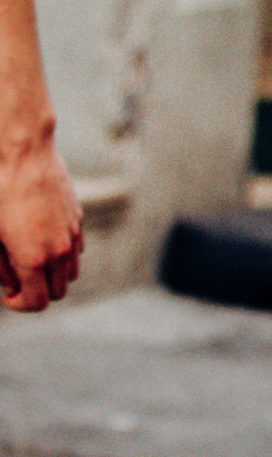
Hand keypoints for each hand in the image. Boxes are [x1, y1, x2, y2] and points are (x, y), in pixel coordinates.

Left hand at [0, 133, 82, 310]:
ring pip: (71, 273)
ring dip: (52, 274)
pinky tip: (41, 237)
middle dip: (37, 291)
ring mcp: (72, 234)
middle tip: (15, 276)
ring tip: (30, 258)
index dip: (19, 304)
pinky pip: (76, 249)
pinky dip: (62, 253)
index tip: (7, 294)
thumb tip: (8, 284)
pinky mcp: (77, 218)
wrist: (22, 152)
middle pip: (58, 292)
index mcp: (35, 259)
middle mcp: (60, 251)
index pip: (37, 303)